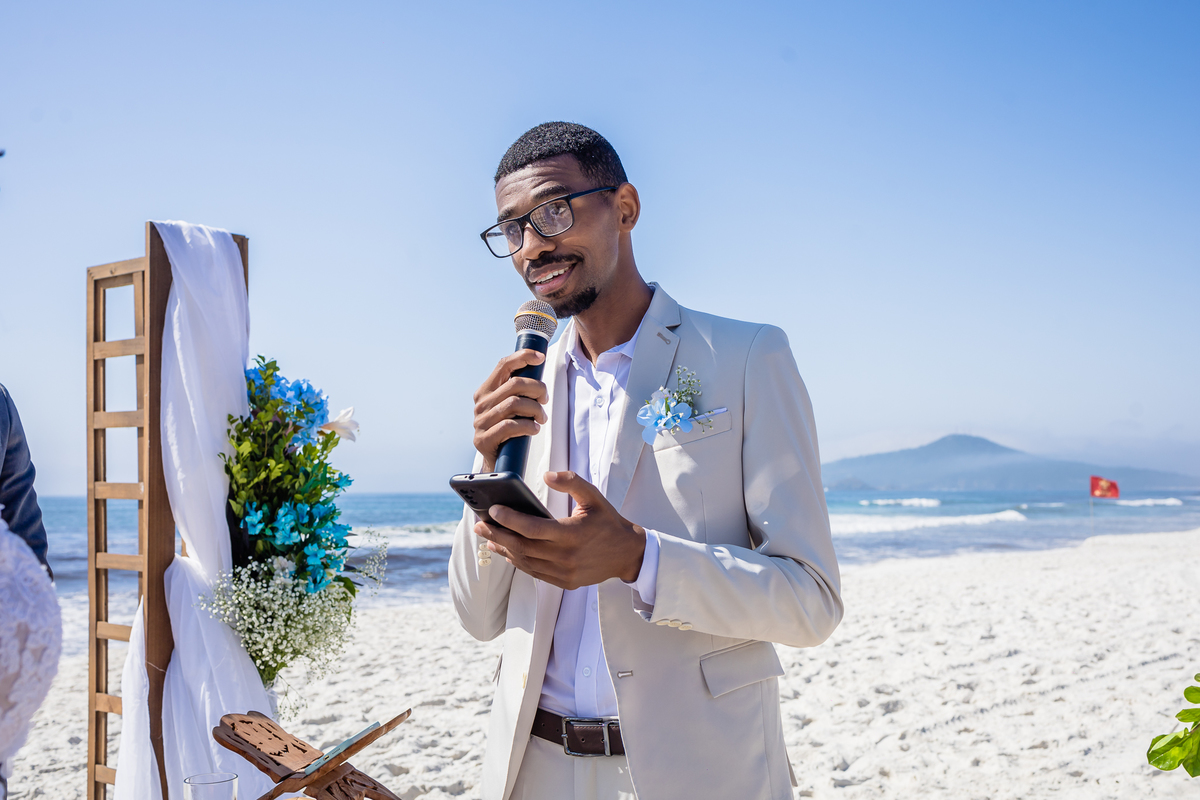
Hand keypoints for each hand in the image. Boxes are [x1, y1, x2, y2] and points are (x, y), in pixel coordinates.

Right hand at [472, 350, 548, 471]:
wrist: (496, 462)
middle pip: (514, 384)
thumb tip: (538, 368)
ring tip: (542, 418)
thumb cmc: (509, 431)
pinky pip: (510, 426)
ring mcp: (480, 422)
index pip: (503, 365)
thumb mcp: (511, 406)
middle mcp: (481, 403)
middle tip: (545, 399)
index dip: (523, 357)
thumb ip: (518, 390)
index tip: (541, 358)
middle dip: (537, 389)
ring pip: (514, 404)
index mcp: (486, 390)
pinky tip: (534, 429)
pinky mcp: (483, 439)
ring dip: (535, 410)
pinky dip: (528, 426)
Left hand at [475, 471, 646, 589]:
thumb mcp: (594, 496)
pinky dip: (518, 562)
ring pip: (525, 562)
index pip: (533, 528)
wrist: (627, 554)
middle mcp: (566, 556)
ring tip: (487, 537)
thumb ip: (571, 482)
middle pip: (522, 547)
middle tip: (479, 524)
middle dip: (497, 534)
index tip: (493, 510)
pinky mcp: (564, 582)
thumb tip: (547, 475)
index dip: (510, 519)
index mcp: (572, 534)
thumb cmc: (608, 522)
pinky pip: (535, 573)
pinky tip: (507, 551)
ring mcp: (564, 572)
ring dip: (504, 549)